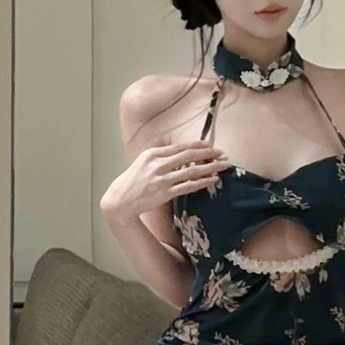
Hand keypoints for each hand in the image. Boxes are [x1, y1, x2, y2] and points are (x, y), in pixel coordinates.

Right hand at [100, 141, 229, 227]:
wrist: (121, 200)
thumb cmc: (133, 181)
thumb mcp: (143, 162)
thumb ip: (160, 157)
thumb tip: (181, 154)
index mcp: (152, 154)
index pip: (180, 147)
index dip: (197, 145)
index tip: (210, 145)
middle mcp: (158, 164)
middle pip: (189, 156)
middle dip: (208, 153)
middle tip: (223, 153)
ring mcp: (162, 179)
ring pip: (192, 171)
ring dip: (211, 167)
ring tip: (224, 166)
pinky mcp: (165, 192)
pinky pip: (188, 186)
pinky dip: (202, 182)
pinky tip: (213, 180)